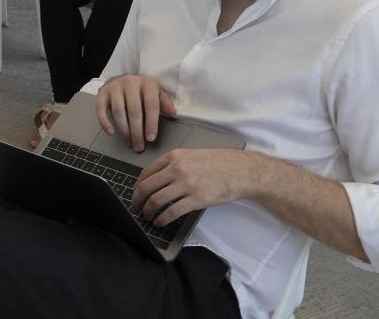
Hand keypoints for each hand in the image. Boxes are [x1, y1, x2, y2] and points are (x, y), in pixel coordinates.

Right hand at [96, 74, 177, 152]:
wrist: (122, 79)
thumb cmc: (142, 90)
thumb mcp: (157, 93)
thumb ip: (165, 103)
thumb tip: (173, 114)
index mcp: (147, 83)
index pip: (151, 105)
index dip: (151, 123)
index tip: (150, 138)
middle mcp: (130, 83)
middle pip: (134, 110)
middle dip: (137, 131)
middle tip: (139, 145)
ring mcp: (115, 88)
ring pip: (118, 111)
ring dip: (124, 130)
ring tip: (129, 142)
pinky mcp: (103, 93)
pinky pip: (101, 109)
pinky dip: (105, 122)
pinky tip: (111, 132)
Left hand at [131, 149, 261, 226]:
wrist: (243, 171)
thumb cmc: (220, 163)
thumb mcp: (193, 155)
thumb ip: (175, 164)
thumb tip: (157, 178)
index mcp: (175, 156)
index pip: (146, 172)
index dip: (136, 186)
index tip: (135, 194)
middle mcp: (177, 169)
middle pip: (146, 187)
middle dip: (137, 200)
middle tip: (136, 208)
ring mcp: (187, 184)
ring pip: (156, 200)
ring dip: (148, 211)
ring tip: (147, 217)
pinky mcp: (197, 199)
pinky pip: (172, 212)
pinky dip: (162, 219)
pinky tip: (160, 222)